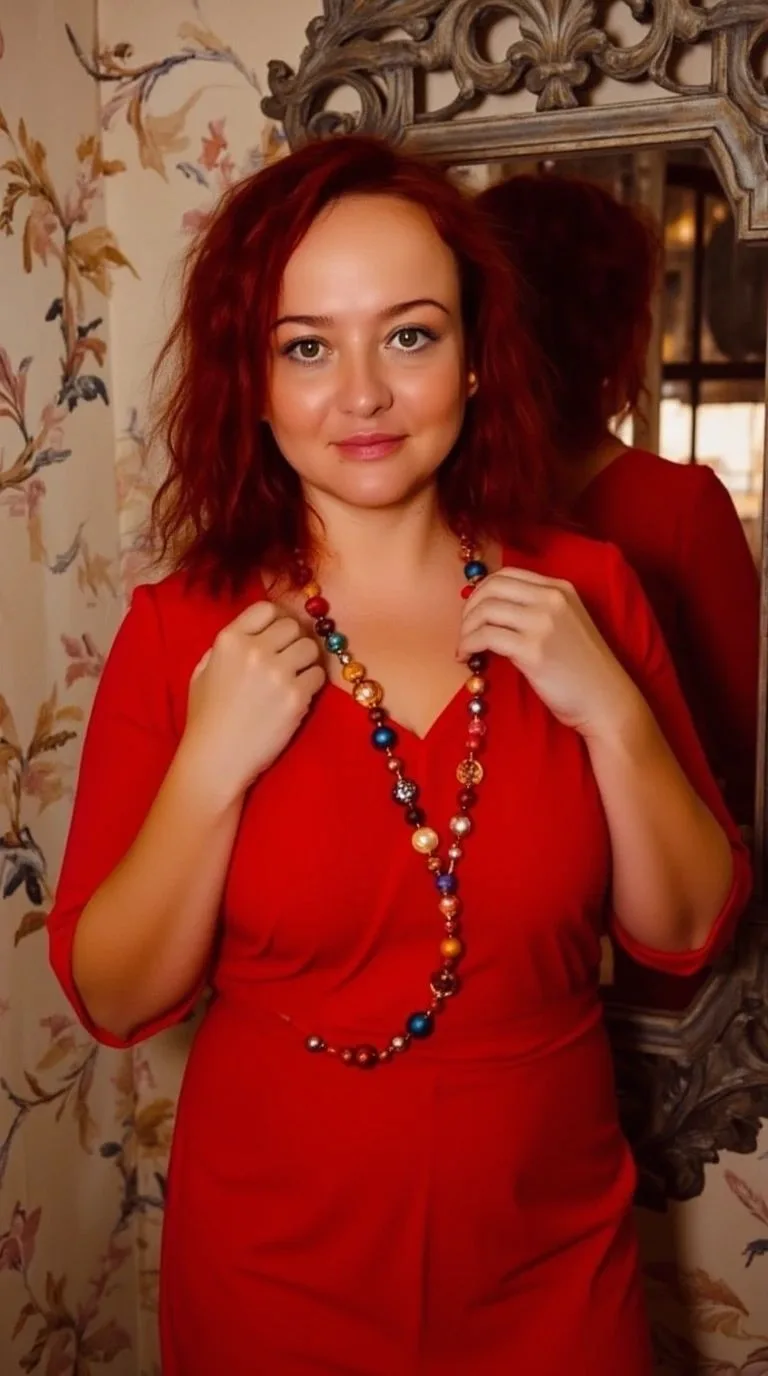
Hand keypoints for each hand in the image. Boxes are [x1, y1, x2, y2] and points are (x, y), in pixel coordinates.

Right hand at [182, 600, 324, 799]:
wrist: (216, 759)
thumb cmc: (206, 718)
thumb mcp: (203, 671)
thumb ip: (227, 646)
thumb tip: (257, 631)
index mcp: (229, 639)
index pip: (267, 608)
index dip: (275, 621)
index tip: (276, 636)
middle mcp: (254, 650)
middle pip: (293, 625)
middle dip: (293, 641)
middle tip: (289, 659)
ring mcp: (278, 673)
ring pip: (311, 647)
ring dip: (306, 660)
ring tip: (294, 677)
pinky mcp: (296, 696)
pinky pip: (318, 675)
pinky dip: (312, 684)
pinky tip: (297, 696)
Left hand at [457, 567, 640, 738]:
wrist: (606, 700)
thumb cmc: (583, 669)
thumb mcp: (566, 624)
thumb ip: (537, 609)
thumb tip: (491, 609)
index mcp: (560, 588)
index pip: (507, 574)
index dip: (482, 589)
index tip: (474, 610)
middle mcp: (551, 599)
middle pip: (492, 587)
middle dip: (469, 606)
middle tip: (465, 629)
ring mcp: (542, 623)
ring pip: (485, 610)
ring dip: (466, 628)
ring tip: (464, 646)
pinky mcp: (532, 650)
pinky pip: (485, 637)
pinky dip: (467, 645)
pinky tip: (466, 657)